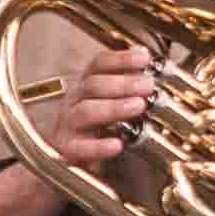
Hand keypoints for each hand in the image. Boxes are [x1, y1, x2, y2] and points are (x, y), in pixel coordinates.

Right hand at [41, 42, 158, 181]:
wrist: (66, 158)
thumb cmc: (94, 127)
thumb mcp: (110, 102)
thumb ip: (128, 84)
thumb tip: (147, 61)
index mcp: (86, 86)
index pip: (99, 64)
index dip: (121, 59)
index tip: (144, 57)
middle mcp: (75, 100)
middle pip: (93, 85)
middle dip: (123, 83)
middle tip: (148, 85)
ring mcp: (69, 124)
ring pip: (86, 111)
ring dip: (114, 107)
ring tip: (138, 106)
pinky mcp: (67, 150)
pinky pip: (79, 148)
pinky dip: (98, 146)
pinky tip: (117, 145)